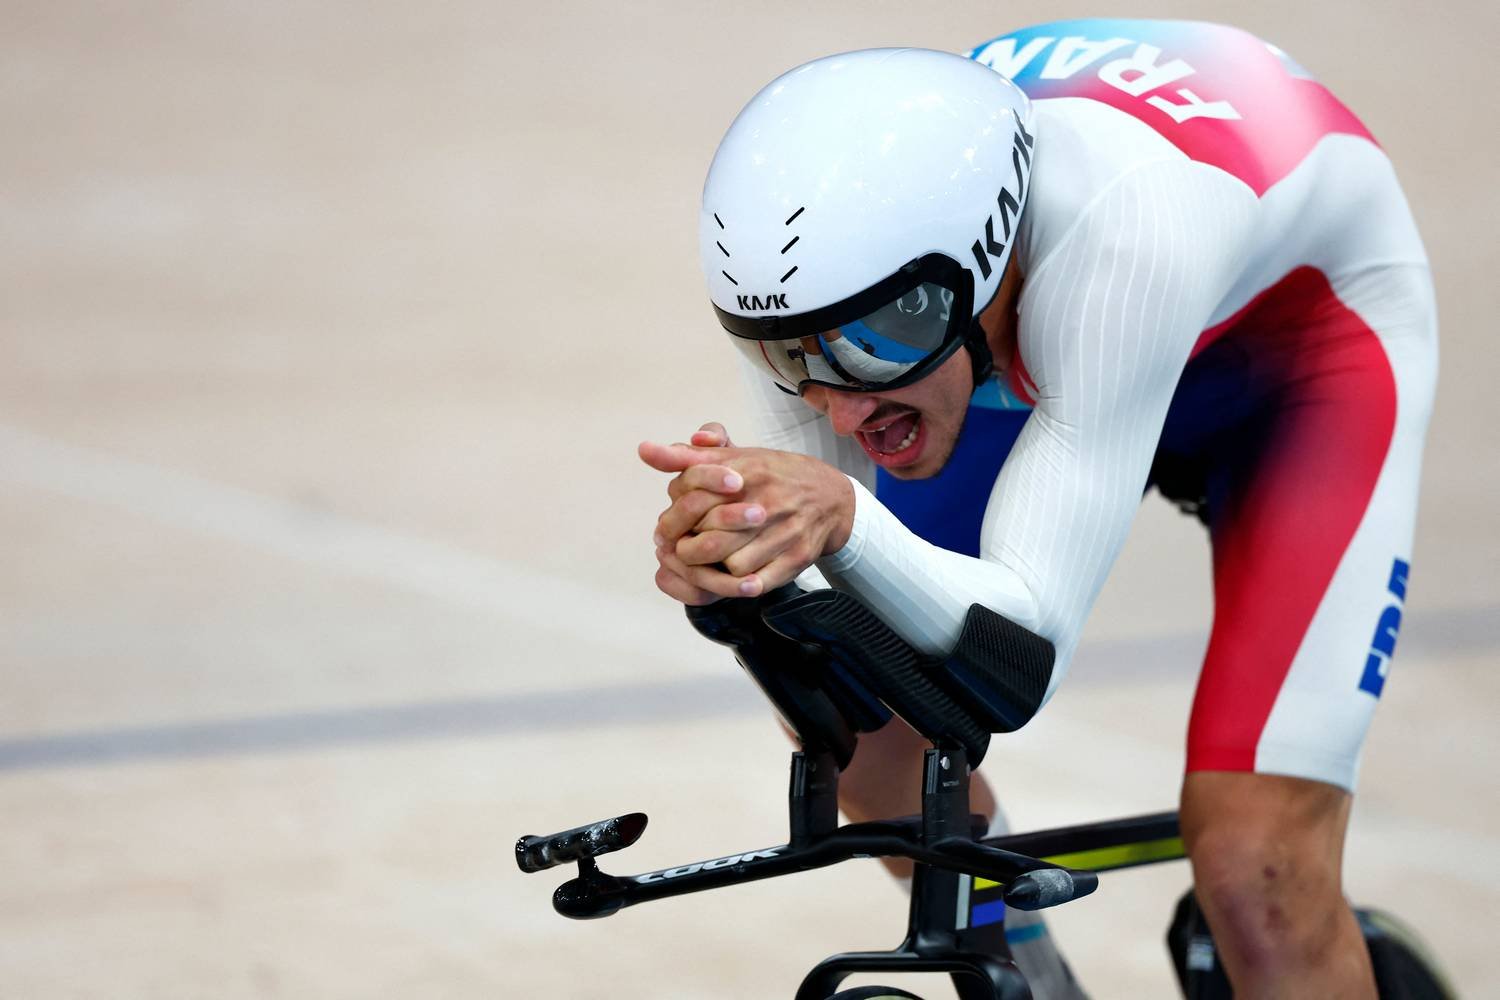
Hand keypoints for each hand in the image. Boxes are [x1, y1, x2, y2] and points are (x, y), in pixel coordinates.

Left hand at [639, 422, 853, 602]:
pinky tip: (732, 578)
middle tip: (681, 551)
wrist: (831, 497)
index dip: (675, 519)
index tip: (668, 529)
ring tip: (707, 564)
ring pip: (732, 564)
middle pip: (711, 539)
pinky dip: (740, 585)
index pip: (695, 498)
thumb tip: (645, 450)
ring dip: (714, 569)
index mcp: (748, 471)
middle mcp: (767, 500)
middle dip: (688, 549)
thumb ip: (687, 456)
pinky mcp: (798, 556)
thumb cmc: (772, 477)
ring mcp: (785, 531)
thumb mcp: (733, 458)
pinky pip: (759, 582)